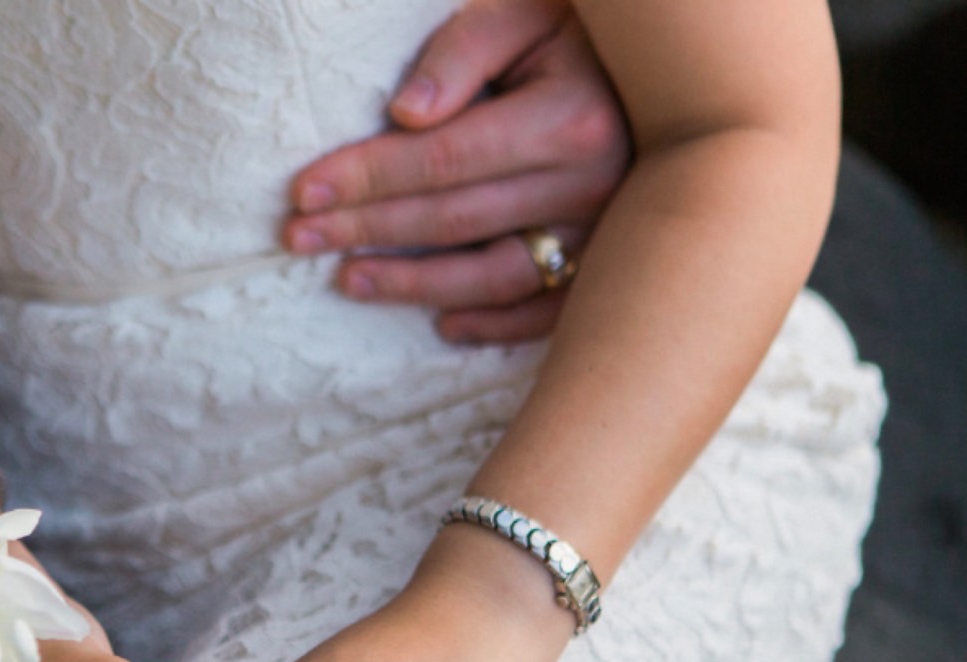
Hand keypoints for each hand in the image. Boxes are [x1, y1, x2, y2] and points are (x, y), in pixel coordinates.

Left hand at [283, 0, 630, 343]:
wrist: (668, 62)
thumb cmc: (579, 29)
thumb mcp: (523, 13)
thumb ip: (461, 53)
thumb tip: (402, 118)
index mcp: (567, 121)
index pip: (442, 160)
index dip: (367, 177)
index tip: (302, 192)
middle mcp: (591, 185)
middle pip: (454, 221)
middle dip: (367, 229)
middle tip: (297, 238)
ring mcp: (604, 232)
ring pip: (494, 277)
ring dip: (415, 286)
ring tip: (349, 280)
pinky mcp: (611, 261)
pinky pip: (549, 312)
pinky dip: (496, 325)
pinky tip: (443, 326)